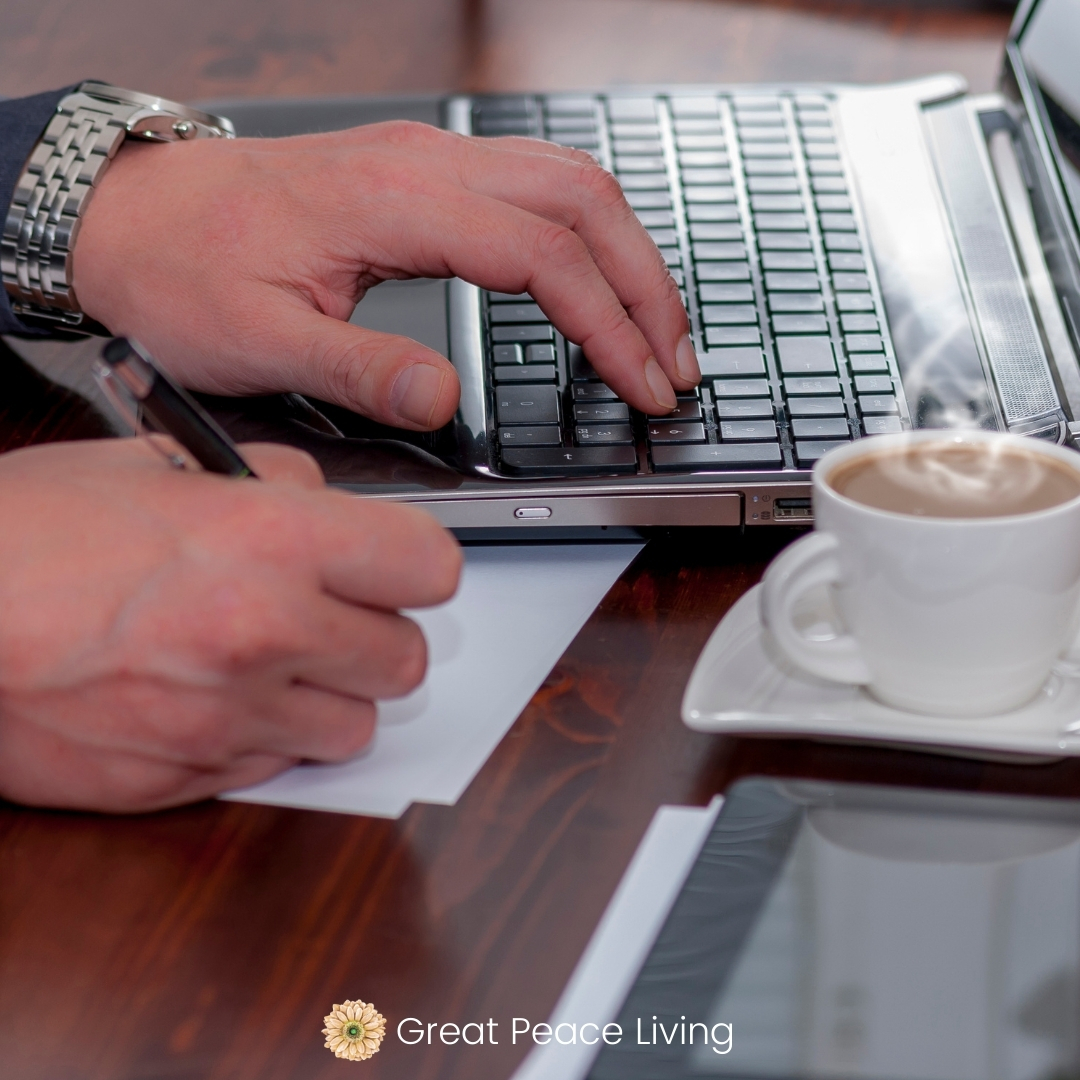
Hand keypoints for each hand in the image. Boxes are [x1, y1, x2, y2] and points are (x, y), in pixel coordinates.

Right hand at [0, 439, 460, 811]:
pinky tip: (217, 698)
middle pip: (405, 657)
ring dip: (329, 696)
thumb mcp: (155, 465)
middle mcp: (264, 633)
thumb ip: (267, 478)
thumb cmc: (28, 535)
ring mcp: (228, 716)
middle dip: (376, 635)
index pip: (430, 566)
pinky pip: (278, 766)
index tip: (397, 566)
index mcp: (270, 541)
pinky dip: (267, 737)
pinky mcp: (187, 776)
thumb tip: (321, 498)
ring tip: (274, 663)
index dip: (416, 564)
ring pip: (355, 726)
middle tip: (334, 617)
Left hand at [73, 121, 698, 425]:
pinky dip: (587, 237)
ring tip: (658, 330)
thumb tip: (443, 399)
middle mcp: (424, 163)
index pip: (542, 254)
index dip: (608, 324)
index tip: (642, 385)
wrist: (132, 216)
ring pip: (568, 181)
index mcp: (394, 202)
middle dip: (647, 283)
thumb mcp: (258, 339)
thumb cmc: (183, 270)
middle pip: (582, 198)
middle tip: (677, 363)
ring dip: (628, 253)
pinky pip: (535, 186)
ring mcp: (427, 159)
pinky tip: (598, 282)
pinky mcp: (423, 174)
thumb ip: (360, 369)